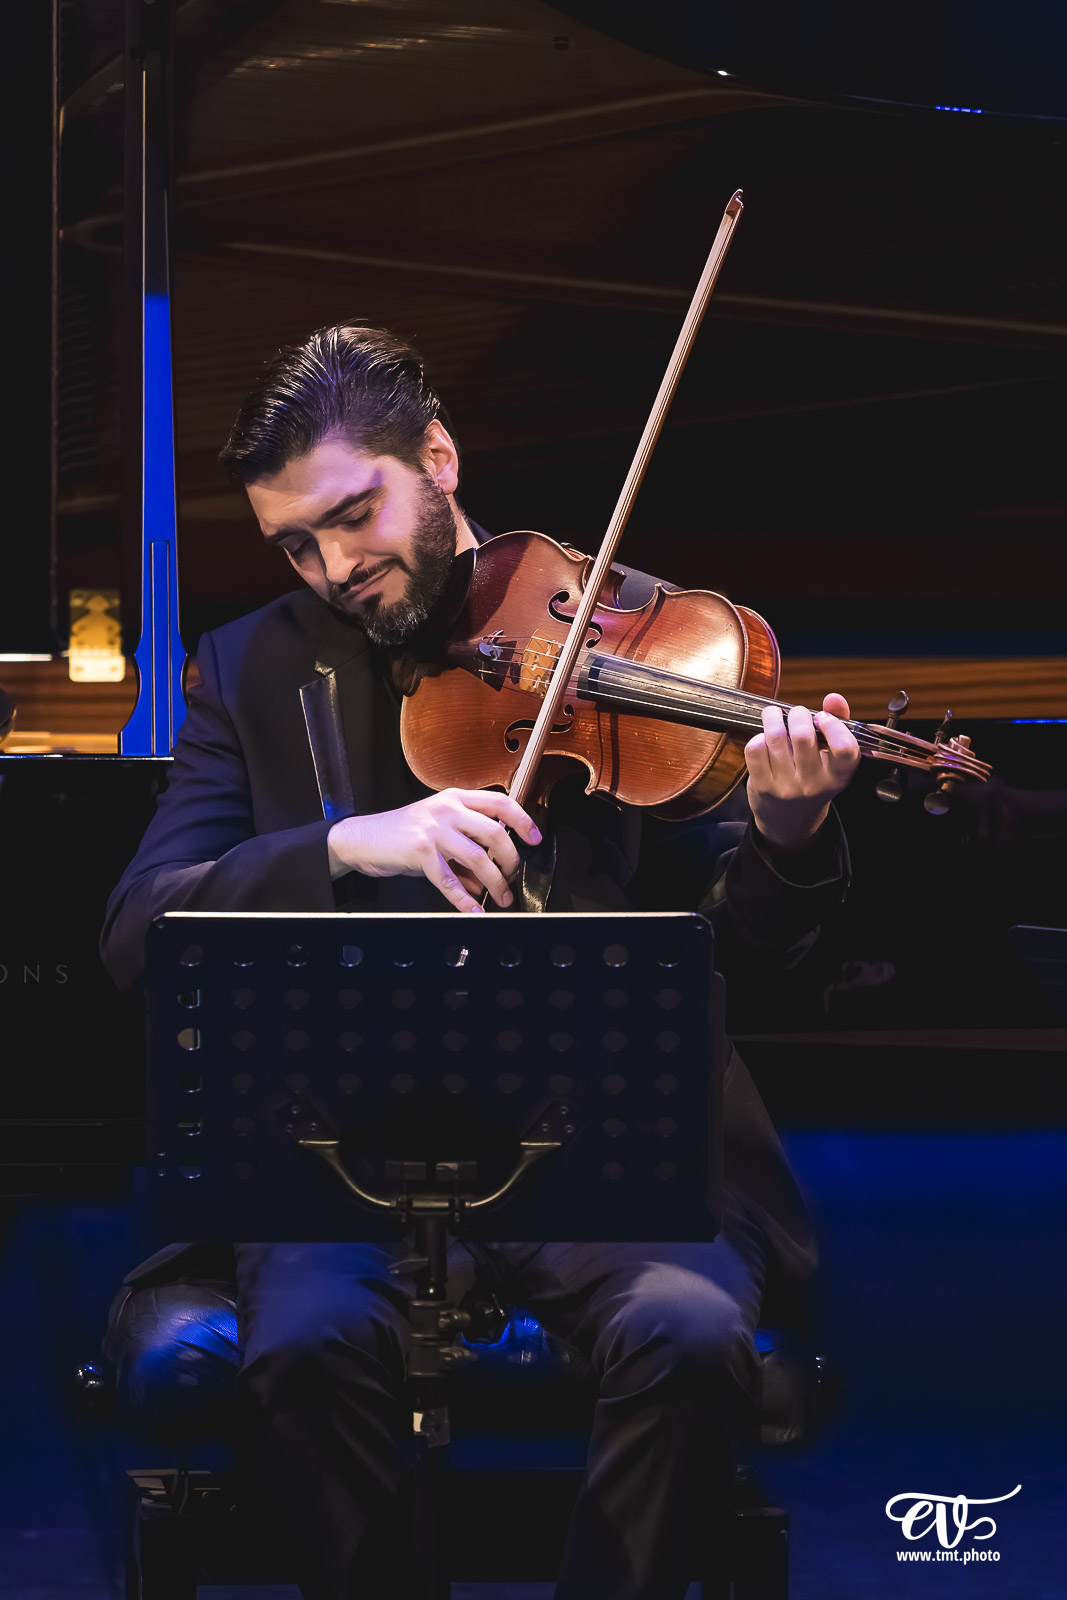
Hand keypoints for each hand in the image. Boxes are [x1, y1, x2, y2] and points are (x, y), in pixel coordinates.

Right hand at [326, 788, 540, 912]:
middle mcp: (447, 809)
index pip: (499, 803)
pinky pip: (449, 880)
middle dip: (510, 860)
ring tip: (500, 898)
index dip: (522, 821)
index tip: (534, 839)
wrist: (364, 838)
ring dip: (494, 883)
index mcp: (455, 797)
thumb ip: (466, 845)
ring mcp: (433, 829)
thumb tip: (491, 875)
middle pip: (494, 832)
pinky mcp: (420, 852)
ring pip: (477, 858)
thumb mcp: (438, 829)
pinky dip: (464, 899)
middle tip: (512, 877)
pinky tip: (473, 911)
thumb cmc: (403, 833)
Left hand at [744, 693, 859, 852]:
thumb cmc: (813, 778)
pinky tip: (764, 739)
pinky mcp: (763, 786)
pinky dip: (758, 737)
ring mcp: (787, 787)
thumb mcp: (832, 759)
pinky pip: (755, 750)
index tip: (823, 717)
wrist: (790, 820)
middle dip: (798, 714)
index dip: (834, 725)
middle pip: (803, 736)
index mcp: (838, 776)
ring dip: (773, 717)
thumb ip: (838, 725)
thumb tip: (834, 697)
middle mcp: (814, 784)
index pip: (844, 749)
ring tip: (774, 715)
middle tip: (796, 714)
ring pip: (776, 738)